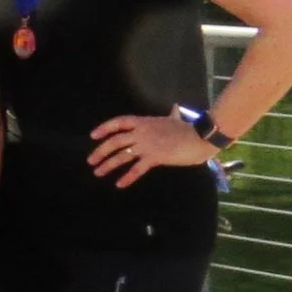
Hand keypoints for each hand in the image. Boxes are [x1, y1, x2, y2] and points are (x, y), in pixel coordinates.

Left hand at [89, 109, 215, 189]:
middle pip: (115, 141)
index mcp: (144, 122)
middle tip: (91, 161)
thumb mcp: (176, 119)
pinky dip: (127, 177)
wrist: (200, 138)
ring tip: (98, 172)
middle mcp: (141, 133)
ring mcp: (147, 145)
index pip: (119, 122)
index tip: (93, 136)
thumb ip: (171, 114)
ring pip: (122, 155)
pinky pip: (137, 169)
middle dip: (101, 151)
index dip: (104, 128)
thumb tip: (174, 107)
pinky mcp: (155, 158)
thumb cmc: (188, 129)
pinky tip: (119, 184)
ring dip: (108, 164)